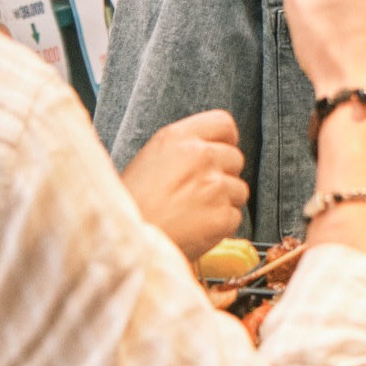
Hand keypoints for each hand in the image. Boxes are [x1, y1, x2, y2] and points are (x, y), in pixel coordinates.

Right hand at [121, 110, 249, 255]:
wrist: (125, 242)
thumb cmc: (131, 204)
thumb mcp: (149, 158)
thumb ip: (181, 148)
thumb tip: (207, 149)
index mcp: (178, 138)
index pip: (224, 124)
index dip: (224, 140)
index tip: (219, 152)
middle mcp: (200, 156)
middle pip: (235, 158)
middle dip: (223, 174)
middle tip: (198, 191)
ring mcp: (215, 186)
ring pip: (239, 189)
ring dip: (223, 201)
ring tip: (194, 212)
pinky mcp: (222, 216)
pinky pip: (235, 216)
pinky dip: (221, 225)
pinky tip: (197, 228)